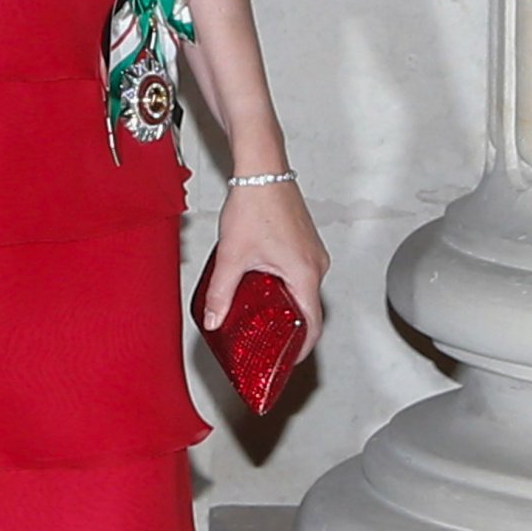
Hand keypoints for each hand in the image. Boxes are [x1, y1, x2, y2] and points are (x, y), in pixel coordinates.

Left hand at [202, 180, 328, 359]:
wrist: (262, 168)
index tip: (287, 361)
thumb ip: (221, 291)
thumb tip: (214, 320)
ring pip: (304, 290)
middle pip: (309, 309)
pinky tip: (263, 284)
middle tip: (268, 341)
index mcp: (305, 273)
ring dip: (286, 304)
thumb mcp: (232, 254)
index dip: (301, 349)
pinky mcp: (306, 241)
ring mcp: (314, 252)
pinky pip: (301, 273)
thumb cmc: (255, 203)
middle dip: (288, 327)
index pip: (312, 325)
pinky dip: (286, 285)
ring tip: (261, 314)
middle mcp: (317, 264)